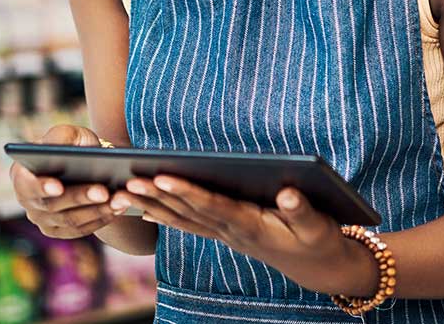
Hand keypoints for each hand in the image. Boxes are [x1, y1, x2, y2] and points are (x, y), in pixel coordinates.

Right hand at [10, 124, 139, 238]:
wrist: (84, 163)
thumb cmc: (72, 145)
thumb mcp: (67, 134)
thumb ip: (61, 137)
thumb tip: (60, 148)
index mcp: (21, 174)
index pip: (27, 184)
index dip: (41, 187)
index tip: (58, 187)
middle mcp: (27, 201)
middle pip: (52, 206)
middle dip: (80, 198)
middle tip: (104, 191)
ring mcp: (42, 219)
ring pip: (69, 221)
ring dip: (96, 211)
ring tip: (118, 200)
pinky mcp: (59, 230)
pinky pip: (79, 230)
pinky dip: (99, 220)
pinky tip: (117, 209)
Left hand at [124, 176, 379, 296]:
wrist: (315, 265)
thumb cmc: (317, 240)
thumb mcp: (319, 226)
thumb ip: (303, 210)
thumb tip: (289, 191)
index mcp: (251, 226)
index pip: (213, 206)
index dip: (188, 192)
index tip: (164, 177)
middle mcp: (232, 231)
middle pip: (189, 212)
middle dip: (159, 196)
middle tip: (130, 181)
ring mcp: (225, 234)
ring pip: (183, 219)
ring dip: (153, 205)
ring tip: (125, 190)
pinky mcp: (224, 232)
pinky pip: (188, 223)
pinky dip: (164, 214)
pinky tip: (144, 206)